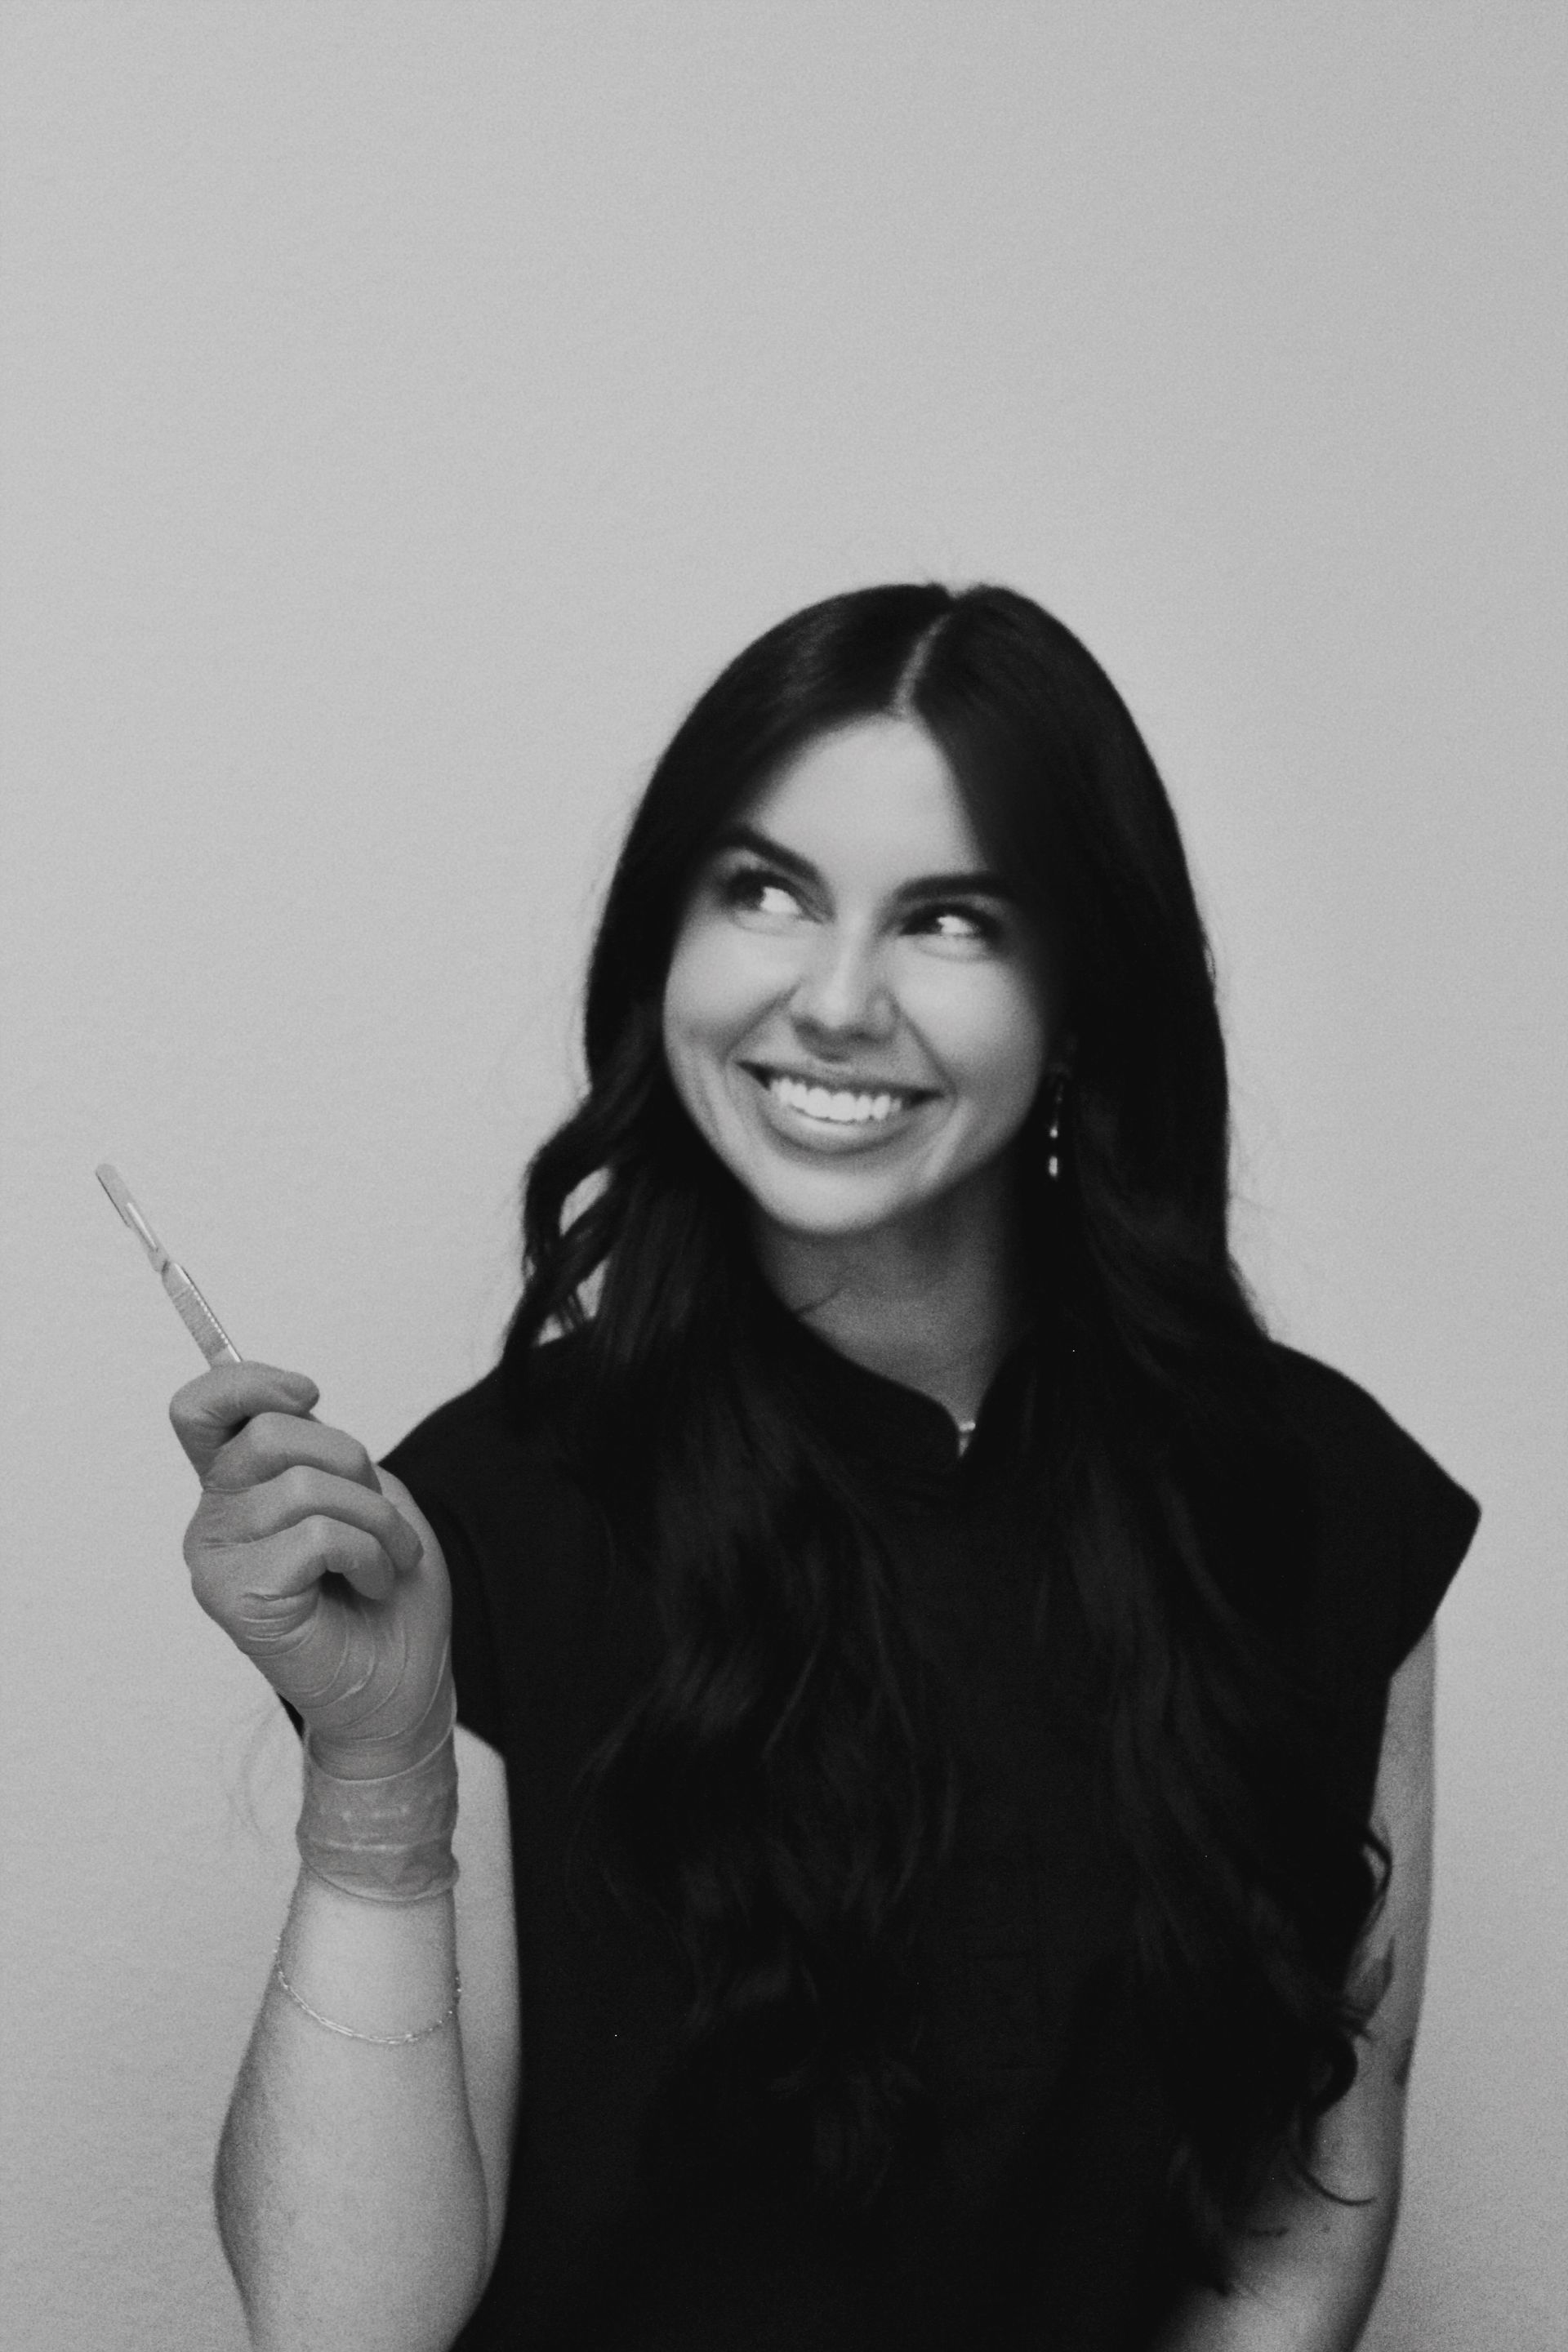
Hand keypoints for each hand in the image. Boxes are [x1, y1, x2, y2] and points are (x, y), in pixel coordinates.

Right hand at [171, 1362, 451, 1771]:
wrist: (404, 1681)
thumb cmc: (388, 1587)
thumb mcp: (365, 1491)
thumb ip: (316, 1447)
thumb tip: (288, 1398)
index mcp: (238, 1485)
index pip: (201, 1409)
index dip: (249, 1382)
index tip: (307, 1394)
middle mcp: (213, 1518)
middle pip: (269, 1433)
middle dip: (352, 1463)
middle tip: (379, 1517)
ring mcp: (215, 1559)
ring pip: (305, 1486)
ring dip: (375, 1520)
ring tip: (385, 1560)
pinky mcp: (232, 1598)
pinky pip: (315, 1535)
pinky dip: (366, 1554)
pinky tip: (368, 1586)